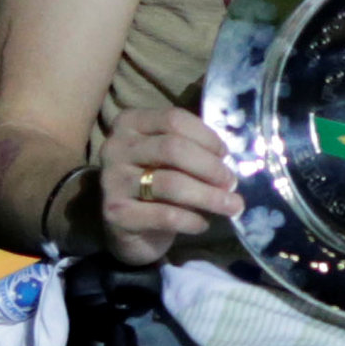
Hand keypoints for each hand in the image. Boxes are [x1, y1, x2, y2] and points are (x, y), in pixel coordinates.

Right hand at [93, 108, 238, 270]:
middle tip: (232, 182)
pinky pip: (164, 215)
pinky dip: (191, 220)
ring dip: (209, 196)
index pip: (173, 119)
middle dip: (211, 167)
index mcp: (131, 123)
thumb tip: (233, 156)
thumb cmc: (159, 181)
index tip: (226, 154)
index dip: (207, 137)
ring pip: (171, 184)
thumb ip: (195, 147)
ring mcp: (112, 180)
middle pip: (173, 148)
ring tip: (232, 206)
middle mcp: (115, 147)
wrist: (130, 226)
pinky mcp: (115, 213)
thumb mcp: (173, 157)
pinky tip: (203, 224)